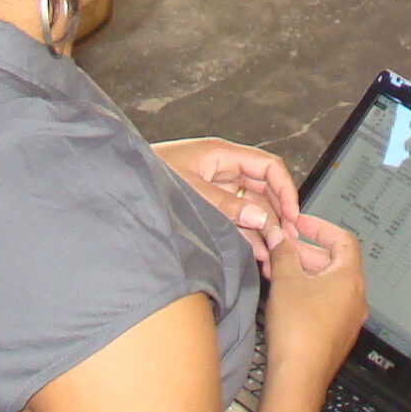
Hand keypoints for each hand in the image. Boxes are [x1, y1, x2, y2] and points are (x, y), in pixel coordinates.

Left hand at [152, 137, 302, 273]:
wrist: (118, 184)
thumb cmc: (147, 175)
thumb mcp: (189, 190)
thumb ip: (224, 205)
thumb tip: (259, 217)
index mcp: (222, 154)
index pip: (268, 167)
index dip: (285, 190)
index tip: (292, 216)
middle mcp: (223, 170)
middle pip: (264, 191)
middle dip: (278, 216)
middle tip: (286, 243)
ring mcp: (217, 189)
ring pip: (252, 209)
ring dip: (264, 231)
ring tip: (273, 257)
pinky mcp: (208, 208)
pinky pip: (236, 220)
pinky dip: (247, 237)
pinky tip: (257, 254)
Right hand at [262, 215, 365, 388]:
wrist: (299, 377)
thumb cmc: (298, 331)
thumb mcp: (285, 281)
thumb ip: (283, 253)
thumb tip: (280, 237)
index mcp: (349, 279)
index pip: (344, 240)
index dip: (321, 228)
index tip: (302, 224)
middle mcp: (355, 298)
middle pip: (336, 262)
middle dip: (307, 252)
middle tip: (284, 247)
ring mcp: (349, 318)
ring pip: (329, 284)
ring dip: (306, 272)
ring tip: (279, 270)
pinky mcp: (338, 334)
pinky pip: (327, 304)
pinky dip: (309, 292)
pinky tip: (286, 295)